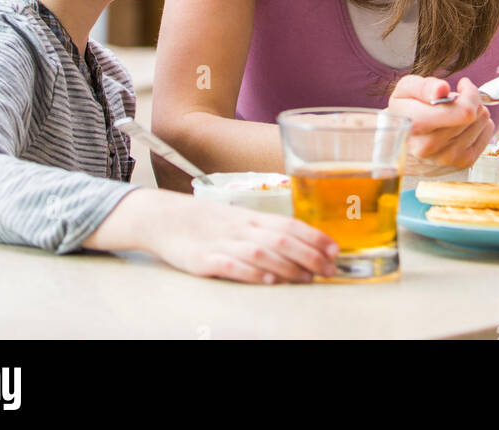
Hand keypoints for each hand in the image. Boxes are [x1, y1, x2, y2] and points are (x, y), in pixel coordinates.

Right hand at [150, 191, 339, 283]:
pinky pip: (231, 265)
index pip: (289, 224)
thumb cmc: (206, 222)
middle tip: (330, 269)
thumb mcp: (237, 221)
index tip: (335, 250)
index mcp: (251, 218)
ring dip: (288, 265)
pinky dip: (252, 272)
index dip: (314, 237)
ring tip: (308, 278)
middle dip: (309, 254)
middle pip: (281, 238)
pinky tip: (268, 280)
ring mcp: (222, 243)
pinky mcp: (203, 260)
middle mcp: (241, 228)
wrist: (163, 217)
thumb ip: (263, 232)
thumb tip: (298, 245)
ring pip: (261, 252)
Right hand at [387, 75, 493, 173]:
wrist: (405, 141)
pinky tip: (464, 123)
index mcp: (416, 124)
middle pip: (474, 115)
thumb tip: (442, 89)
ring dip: (475, 112)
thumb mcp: (406, 89)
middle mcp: (431, 146)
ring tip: (458, 112)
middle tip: (457, 99)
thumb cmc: (406, 111)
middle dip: (470, 100)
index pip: (463, 111)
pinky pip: (487, 134)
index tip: (462, 85)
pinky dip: (480, 124)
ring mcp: (448, 157)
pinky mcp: (462, 163)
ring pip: (483, 122)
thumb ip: (424, 86)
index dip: (469, 93)